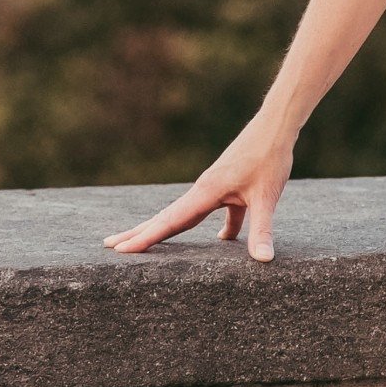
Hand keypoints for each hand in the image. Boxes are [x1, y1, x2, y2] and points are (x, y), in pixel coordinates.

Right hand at [102, 118, 294, 260]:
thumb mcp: (266, 197)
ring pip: (185, 214)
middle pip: (166, 217)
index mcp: (206, 192)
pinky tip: (222, 240)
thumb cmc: (270, 157)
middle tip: (110, 245)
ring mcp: (214, 188)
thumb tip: (263, 259)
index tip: (120, 249)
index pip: (170, 221)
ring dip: (166, 229)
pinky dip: (214, 226)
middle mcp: (203, 189)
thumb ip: (261, 229)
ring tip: (145, 241)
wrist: (275, 126)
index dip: (146, 238)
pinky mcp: (229, 187)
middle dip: (140, 232)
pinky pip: (214, 211)